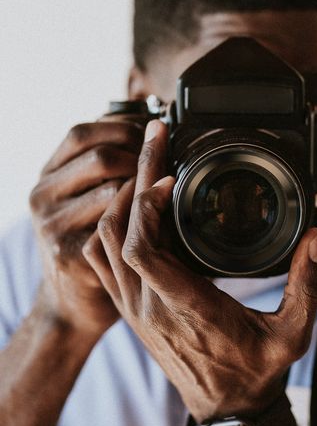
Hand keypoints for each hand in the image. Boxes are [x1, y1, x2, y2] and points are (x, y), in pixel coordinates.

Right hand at [30, 120, 143, 335]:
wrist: (72, 300)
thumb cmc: (90, 238)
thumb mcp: (86, 195)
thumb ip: (104, 165)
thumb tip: (145, 125)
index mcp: (48, 174)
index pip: (81, 134)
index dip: (121, 130)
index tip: (150, 134)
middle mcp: (43, 195)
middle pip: (100, 158)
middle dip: (141, 159)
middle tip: (165, 167)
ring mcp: (52, 225)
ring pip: (112, 192)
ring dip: (146, 190)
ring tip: (164, 192)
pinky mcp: (69, 253)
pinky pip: (114, 228)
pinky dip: (142, 220)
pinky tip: (157, 221)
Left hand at [83, 120, 316, 420]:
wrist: (227, 410)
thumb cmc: (256, 372)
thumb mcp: (293, 333)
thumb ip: (308, 285)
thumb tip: (315, 238)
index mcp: (185, 308)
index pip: (141, 251)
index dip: (147, 206)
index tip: (170, 175)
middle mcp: (148, 306)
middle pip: (118, 232)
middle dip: (134, 178)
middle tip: (155, 140)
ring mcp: (133, 308)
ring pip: (102, 242)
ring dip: (120, 200)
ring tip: (147, 167)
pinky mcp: (129, 308)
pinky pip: (102, 260)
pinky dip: (111, 225)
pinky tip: (134, 205)